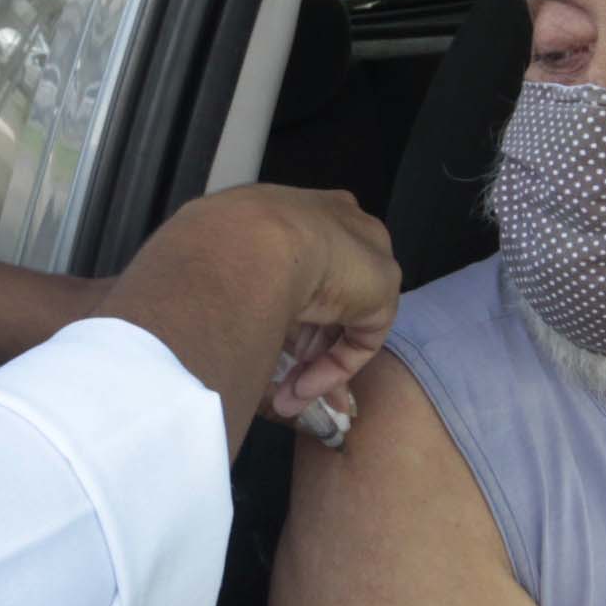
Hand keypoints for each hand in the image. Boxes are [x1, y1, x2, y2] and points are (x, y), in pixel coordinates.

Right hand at [174, 186, 399, 416]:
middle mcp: (344, 227)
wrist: (249, 243)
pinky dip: (332, 369)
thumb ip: (243, 279)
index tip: (268, 332)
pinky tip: (300, 388)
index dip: (290, 304)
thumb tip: (224, 311)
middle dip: (305, 342)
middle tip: (279, 374)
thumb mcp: (229, 258)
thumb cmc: (224, 244)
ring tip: (283, 395)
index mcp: (308, 210)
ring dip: (313, 363)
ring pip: (343, 322)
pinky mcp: (382, 291)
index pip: (310, 262)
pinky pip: (359, 339)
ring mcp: (367, 256)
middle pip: (332, 295)